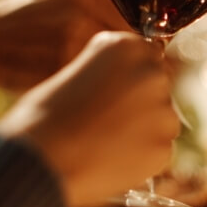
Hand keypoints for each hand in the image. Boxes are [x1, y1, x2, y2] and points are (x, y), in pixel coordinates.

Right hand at [0, 32, 178, 206]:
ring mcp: (163, 113)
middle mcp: (152, 74)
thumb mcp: (74, 71)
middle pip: (156, 86)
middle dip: (138, 101)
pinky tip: (110, 160)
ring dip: (141, 129)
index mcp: (126, 46)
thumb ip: (108, 70)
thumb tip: (123, 83)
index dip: (128, 75)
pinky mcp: (164, 149)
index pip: (146, 53)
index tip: (113, 90)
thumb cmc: (44, 117)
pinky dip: (140, 157)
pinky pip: (157, 151)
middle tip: (105, 120)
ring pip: (160, 120)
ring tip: (104, 142)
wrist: (42, 160)